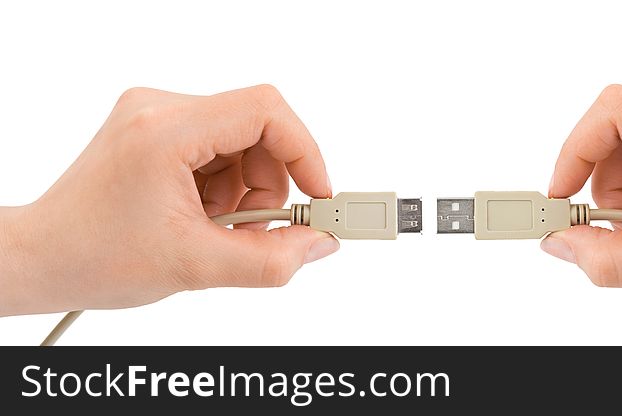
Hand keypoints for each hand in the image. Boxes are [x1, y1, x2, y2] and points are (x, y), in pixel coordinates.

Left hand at [0, 85, 338, 315]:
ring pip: (241, 141)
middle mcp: (158, 108)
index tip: (318, 194)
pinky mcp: (157, 128)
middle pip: (257, 128)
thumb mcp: (195, 268)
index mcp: (165, 130)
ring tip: (214, 227)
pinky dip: (225, 185)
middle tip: (253, 228)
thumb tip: (318, 244)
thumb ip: (270, 259)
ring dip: (245, 190)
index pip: (264, 110)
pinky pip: (220, 147)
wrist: (43, 258)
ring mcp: (156, 115)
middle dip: (268, 184)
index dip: (305, 151)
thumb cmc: (93, 257)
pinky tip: (201, 215)